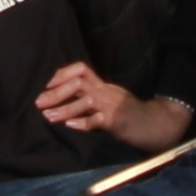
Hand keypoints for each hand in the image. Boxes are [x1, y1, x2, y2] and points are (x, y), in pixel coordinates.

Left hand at [35, 63, 192, 150]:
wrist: (156, 125)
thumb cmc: (130, 116)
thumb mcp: (111, 101)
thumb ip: (92, 98)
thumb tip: (65, 99)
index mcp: (104, 86)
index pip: (81, 70)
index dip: (61, 75)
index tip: (43, 84)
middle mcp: (107, 92)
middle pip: (79, 82)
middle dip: (56, 92)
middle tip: (38, 102)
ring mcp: (113, 106)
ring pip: (86, 100)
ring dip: (64, 108)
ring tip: (48, 117)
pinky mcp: (117, 122)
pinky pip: (98, 120)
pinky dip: (83, 122)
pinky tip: (70, 126)